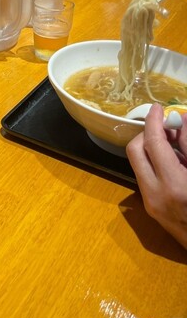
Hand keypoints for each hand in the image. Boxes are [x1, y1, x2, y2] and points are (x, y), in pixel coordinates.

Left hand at [126, 103, 186, 248]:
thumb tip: (181, 120)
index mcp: (174, 186)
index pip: (154, 143)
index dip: (154, 121)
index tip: (158, 108)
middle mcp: (155, 196)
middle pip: (135, 151)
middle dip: (147, 134)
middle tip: (168, 128)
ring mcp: (151, 205)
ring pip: (138, 164)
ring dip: (151, 148)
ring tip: (176, 145)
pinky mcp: (152, 210)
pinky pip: (146, 176)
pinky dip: (155, 163)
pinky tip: (175, 163)